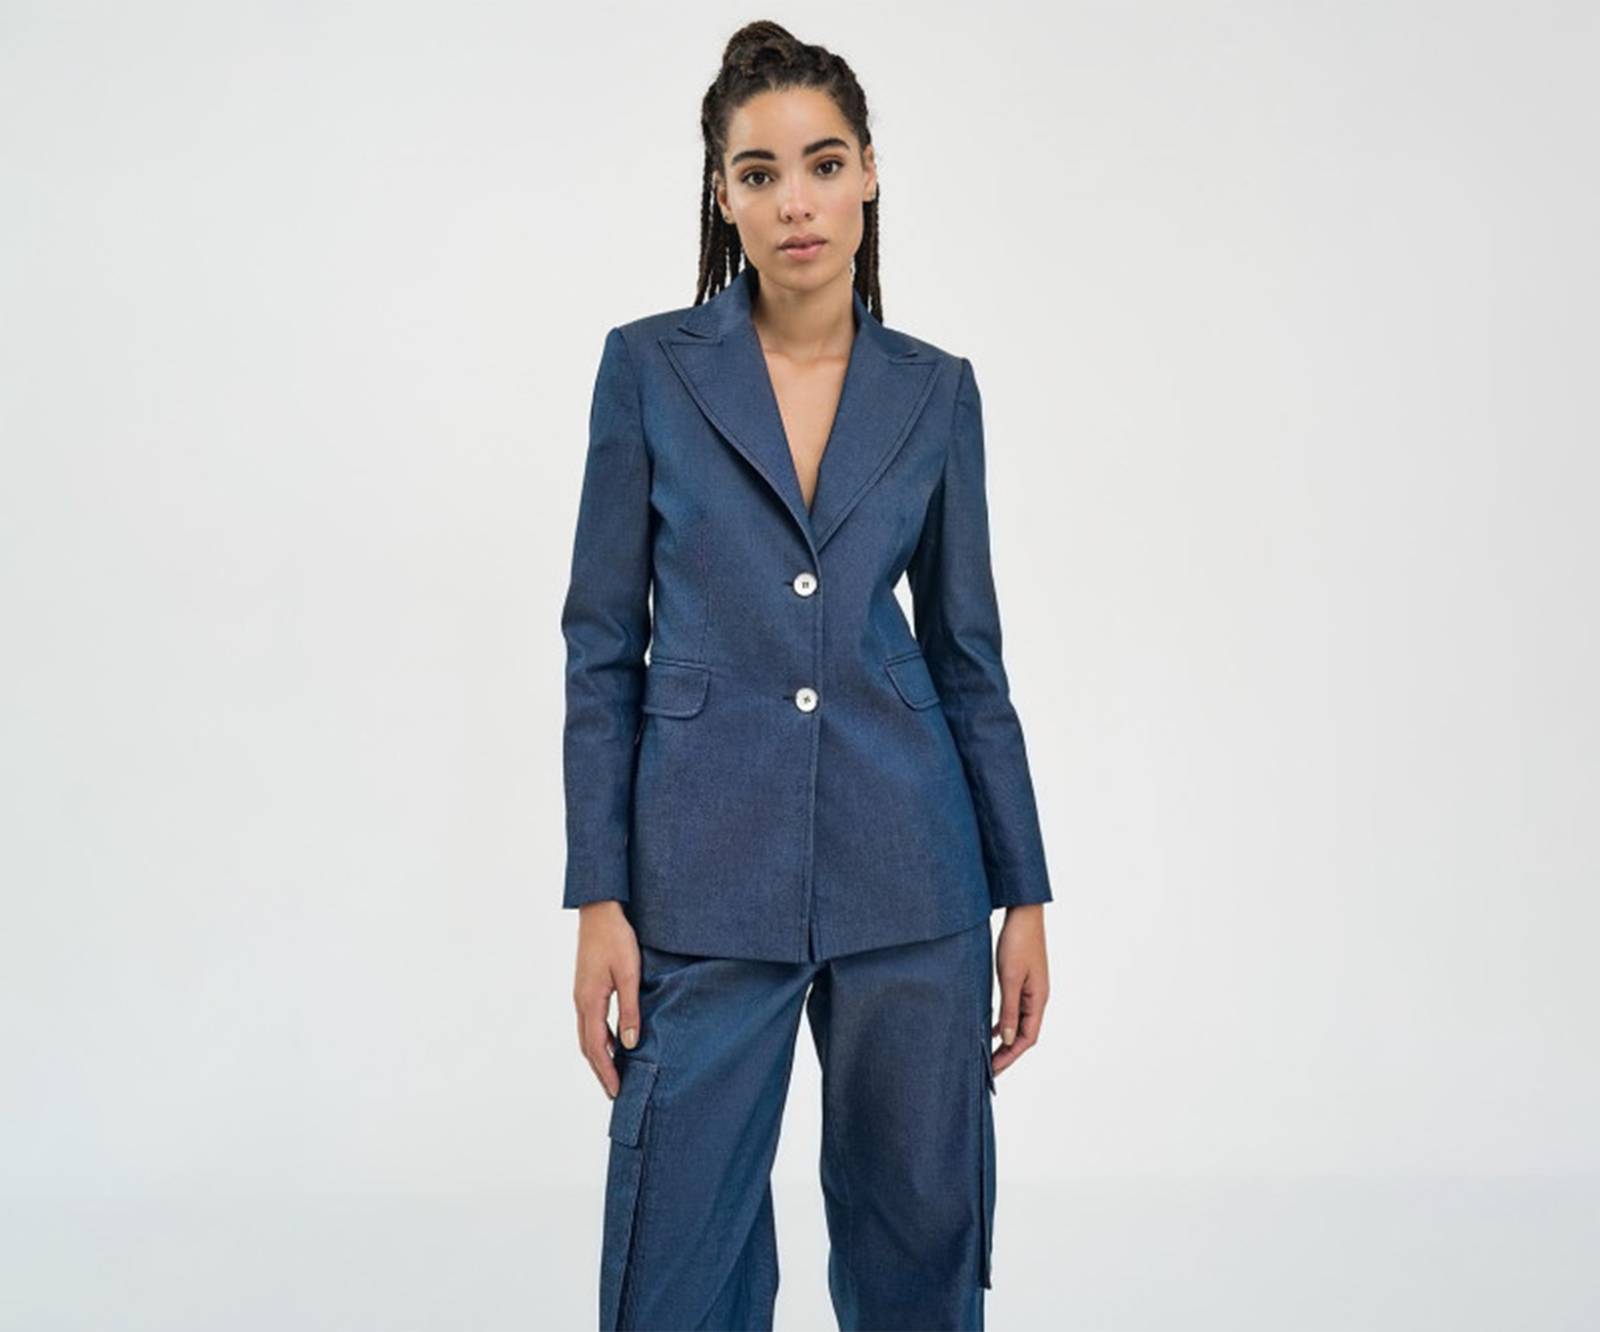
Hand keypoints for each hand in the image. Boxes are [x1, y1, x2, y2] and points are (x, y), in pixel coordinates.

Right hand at [573, 901, 642, 1098]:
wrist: (599, 911)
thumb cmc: (616, 939)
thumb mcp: (630, 974)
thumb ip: (630, 1010)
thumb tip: (630, 1044)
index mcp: (590, 1002)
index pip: (597, 1048)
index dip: (606, 1073)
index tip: (616, 1093)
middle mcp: (581, 1002)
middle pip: (588, 1046)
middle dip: (600, 1071)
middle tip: (614, 1092)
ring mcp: (581, 995)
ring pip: (587, 1035)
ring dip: (598, 1056)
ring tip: (613, 1073)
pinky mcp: (585, 987)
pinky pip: (590, 1022)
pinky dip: (598, 1039)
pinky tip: (612, 1042)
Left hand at [991, 904, 1048, 1076]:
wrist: (1023, 915)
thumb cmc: (1018, 942)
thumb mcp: (1009, 978)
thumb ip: (1009, 1009)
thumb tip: (1006, 1038)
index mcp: (1038, 999)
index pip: (1027, 1038)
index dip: (1010, 1056)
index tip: (993, 1070)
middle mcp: (1038, 998)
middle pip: (1024, 1035)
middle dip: (1007, 1053)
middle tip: (989, 1069)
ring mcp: (1031, 990)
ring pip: (1019, 1023)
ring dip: (1005, 1040)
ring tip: (989, 1054)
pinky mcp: (1022, 981)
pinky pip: (1014, 1010)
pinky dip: (1004, 1023)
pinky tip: (991, 1028)